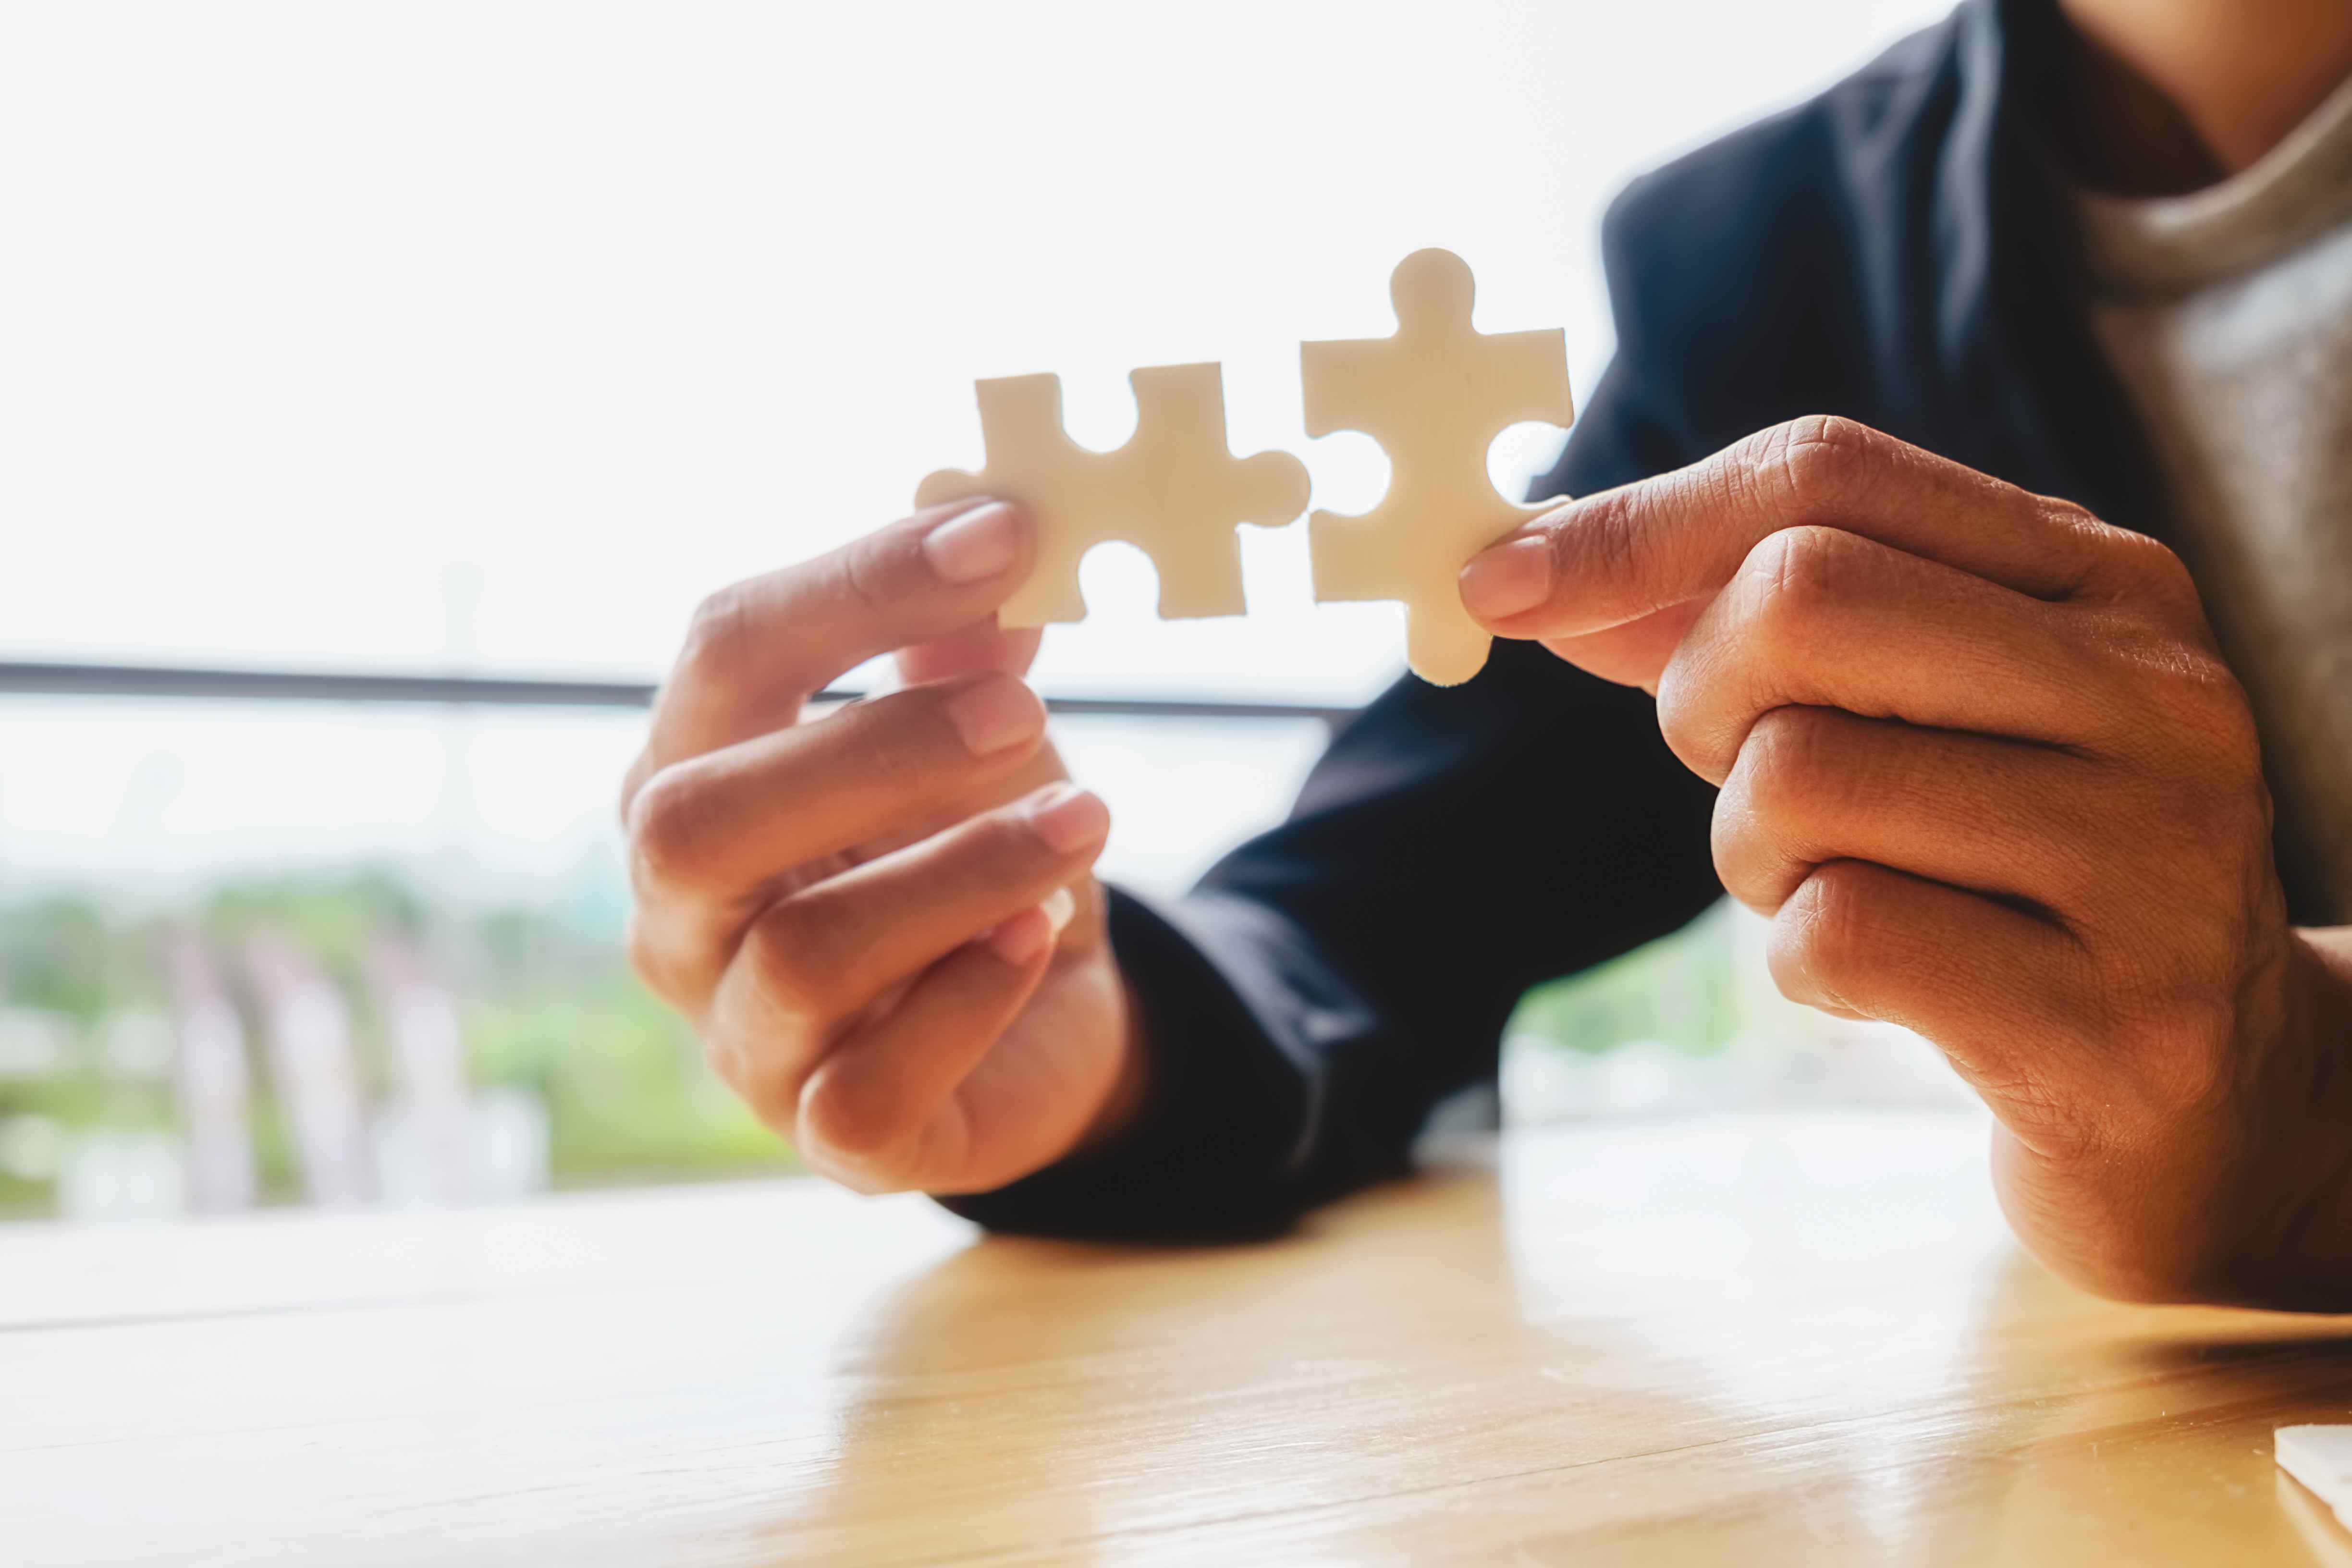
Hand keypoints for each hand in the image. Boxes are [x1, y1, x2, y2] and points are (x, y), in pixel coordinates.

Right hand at [621, 500, 1144, 1196]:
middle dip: (873, 752)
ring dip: (960, 872)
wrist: (1032, 1006)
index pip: (726, 653)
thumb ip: (960, 648)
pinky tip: (1041, 935)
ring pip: (804, 953)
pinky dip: (969, 1000)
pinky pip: (871, 1084)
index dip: (859, 585)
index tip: (1005, 536)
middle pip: (699, 822)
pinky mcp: (827, 1134)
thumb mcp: (970, 734)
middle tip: (1022, 711)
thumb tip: (984, 524)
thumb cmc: (962, 839)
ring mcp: (739, 1033)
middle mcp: (679, 910)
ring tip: (1086, 820)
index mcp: (690, 772)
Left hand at [1460, 416, 2351, 1306]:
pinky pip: (1837, 934)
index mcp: (2101, 580)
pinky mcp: (2111, 1017)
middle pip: (1796, 599)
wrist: (2208, 1091)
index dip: (1631, 521)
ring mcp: (2149, 853)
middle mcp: (2149, 690)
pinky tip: (1888, 981)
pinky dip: (1804, 963)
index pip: (1826, 473)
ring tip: (1839, 888)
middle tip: (1748, 777)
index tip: (1495, 582)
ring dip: (1751, 853)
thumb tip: (1525, 572)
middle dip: (1702, 701)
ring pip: (1796, 777)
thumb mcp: (1910, 710)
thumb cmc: (2009, 872)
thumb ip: (1738, 623)